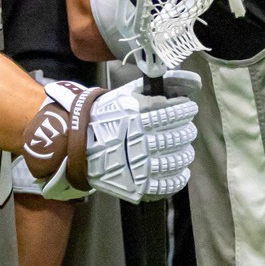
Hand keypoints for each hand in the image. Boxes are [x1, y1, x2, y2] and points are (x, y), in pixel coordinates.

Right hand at [27, 73, 198, 202]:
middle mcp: (140, 138)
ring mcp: (139, 164)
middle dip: (186, 130)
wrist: (74, 144)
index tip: (186, 108)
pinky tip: (178, 169)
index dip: (186, 109)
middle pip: (180, 135)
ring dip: (184, 152)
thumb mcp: (125, 95)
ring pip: (178, 158)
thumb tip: (190, 81)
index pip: (176, 111)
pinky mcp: (139, 184)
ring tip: (180, 147)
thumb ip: (154, 88)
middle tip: (184, 128)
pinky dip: (178, 176)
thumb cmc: (103, 117)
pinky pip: (168, 183)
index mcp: (137, 114)